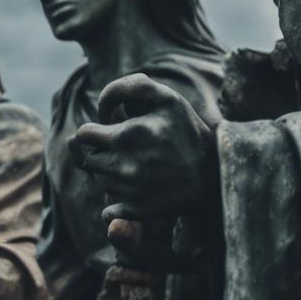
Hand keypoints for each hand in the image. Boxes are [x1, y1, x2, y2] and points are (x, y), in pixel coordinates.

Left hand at [68, 73, 217, 221]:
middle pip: (88, 160)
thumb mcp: (166, 99)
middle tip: (120, 150)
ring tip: (134, 168)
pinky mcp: (137, 212)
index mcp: (127, 135)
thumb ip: (130, 87)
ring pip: (99, 182)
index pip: (83, 134)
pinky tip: (133, 191)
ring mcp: (130, 191)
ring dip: (108, 175)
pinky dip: (115, 204)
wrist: (217, 176)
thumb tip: (101, 102)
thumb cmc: (187, 133)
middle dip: (99, 153)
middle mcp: (124, 165)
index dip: (94, 130)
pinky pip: (108, 211)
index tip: (110, 131)